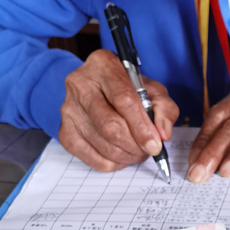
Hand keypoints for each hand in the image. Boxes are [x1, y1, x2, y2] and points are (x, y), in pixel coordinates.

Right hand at [59, 49, 178, 170]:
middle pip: (110, 126)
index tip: (155, 145)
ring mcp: (69, 109)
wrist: (98, 89)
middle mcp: (80, 84)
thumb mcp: (152, 90)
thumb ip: (164, 109)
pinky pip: (92, 159)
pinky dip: (113, 163)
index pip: (123, 100)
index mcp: (103, 65)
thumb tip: (163, 134)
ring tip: (138, 151)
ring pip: (103, 145)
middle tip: (148, 150)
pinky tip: (122, 154)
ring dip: (127, 156)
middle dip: (135, 145)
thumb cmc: (128, 89)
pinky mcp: (65, 132)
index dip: (141, 127)